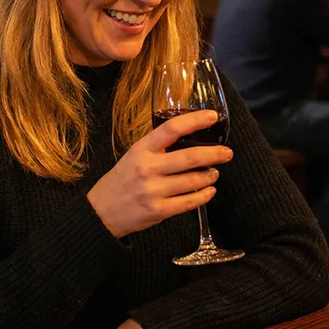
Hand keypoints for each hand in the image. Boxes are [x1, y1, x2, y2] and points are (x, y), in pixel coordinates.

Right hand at [87, 110, 228, 238]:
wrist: (102, 211)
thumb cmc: (122, 179)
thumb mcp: (134, 155)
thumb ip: (157, 147)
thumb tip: (190, 138)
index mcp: (142, 149)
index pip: (171, 128)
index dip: (195, 120)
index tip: (212, 117)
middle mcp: (148, 168)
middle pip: (190, 157)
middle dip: (215, 154)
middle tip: (227, 153)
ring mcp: (154, 190)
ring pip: (193, 180)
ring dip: (210, 175)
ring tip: (214, 172)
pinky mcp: (159, 211)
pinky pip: (190, 202)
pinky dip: (204, 195)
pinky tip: (209, 190)